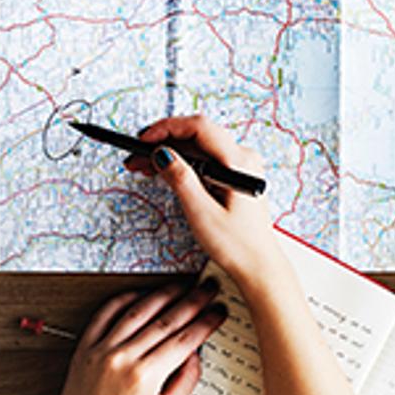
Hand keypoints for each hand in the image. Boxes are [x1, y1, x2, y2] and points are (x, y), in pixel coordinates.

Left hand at [35, 282, 227, 394]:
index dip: (206, 322)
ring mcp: (101, 350)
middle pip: (165, 320)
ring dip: (162, 294)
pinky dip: (124, 300)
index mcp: (145, 377)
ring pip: (137, 311)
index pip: (184, 339)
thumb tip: (195, 353)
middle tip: (207, 290)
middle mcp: (122, 358)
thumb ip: (185, 382)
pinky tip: (140, 294)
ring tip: (180, 286)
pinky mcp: (85, 347)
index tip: (218, 312)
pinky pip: (105, 314)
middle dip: (192, 302)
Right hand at [129, 115, 290, 294]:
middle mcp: (242, 158)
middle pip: (196, 136)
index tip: (143, 140)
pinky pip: (205, 160)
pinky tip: (163, 171)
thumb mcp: (202, 213)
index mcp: (239, 162)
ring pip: (198, 148)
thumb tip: (162, 153)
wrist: (258, 267)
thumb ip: (181, 179)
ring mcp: (239, 166)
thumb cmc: (237, 246)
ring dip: (170, 153)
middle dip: (163, 142)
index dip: (167, 128)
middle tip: (135, 157)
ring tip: (142, 166)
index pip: (199, 128)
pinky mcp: (234, 176)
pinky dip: (182, 163)